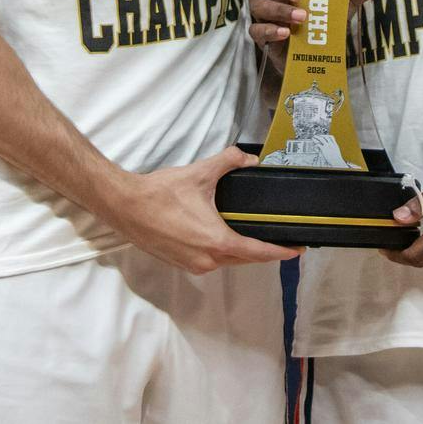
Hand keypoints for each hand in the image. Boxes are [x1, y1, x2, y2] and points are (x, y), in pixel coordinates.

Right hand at [105, 146, 301, 273]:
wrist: (126, 206)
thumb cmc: (161, 193)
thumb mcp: (200, 173)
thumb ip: (229, 162)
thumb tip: (249, 158)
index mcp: (216, 241)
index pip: (257, 252)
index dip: (279, 251)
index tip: (296, 250)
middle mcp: (207, 260)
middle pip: (244, 259)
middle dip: (263, 251)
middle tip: (280, 240)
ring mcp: (192, 265)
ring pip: (226, 261)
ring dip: (240, 251)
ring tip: (252, 236)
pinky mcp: (180, 263)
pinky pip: (209, 261)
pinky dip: (221, 252)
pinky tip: (222, 237)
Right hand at [245, 0, 376, 46]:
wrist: (316, 54)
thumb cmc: (322, 20)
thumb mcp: (341, 5)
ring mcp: (262, 15)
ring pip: (258, 6)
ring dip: (279, 9)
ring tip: (302, 16)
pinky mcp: (263, 37)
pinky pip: (256, 30)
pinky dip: (269, 30)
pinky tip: (285, 33)